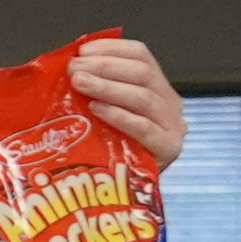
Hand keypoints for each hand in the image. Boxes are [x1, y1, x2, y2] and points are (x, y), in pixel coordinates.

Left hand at [71, 35, 184, 169]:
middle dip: (105, 67)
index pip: (141, 55)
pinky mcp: (167, 149)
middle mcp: (170, 103)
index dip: (112, 49)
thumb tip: (68, 65)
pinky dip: (119, 115)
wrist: (129, 192)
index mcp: (157, 87)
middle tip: (74, 69)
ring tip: (79, 83)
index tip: (82, 51)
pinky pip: (143, 128)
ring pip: (143, 97)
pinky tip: (97, 109)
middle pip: (142, 73)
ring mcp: (172, 127)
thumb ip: (99, 88)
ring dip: (107, 86)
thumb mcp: (108, 113)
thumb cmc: (113, 150)